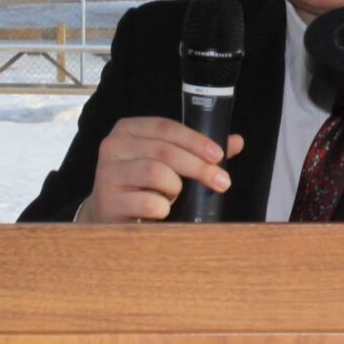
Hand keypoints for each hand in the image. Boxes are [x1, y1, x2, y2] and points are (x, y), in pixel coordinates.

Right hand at [77, 117, 244, 222]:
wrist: (109, 216)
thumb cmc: (142, 185)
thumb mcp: (167, 163)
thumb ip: (198, 151)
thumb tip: (236, 142)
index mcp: (128, 129)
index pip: (166, 127)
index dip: (195, 140)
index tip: (219, 155)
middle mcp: (112, 146)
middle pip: (164, 151)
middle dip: (198, 167)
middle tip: (222, 182)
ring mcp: (107, 174)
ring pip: (156, 173)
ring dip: (174, 189)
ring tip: (172, 196)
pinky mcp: (108, 202)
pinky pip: (148, 202)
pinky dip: (162, 208)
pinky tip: (158, 211)